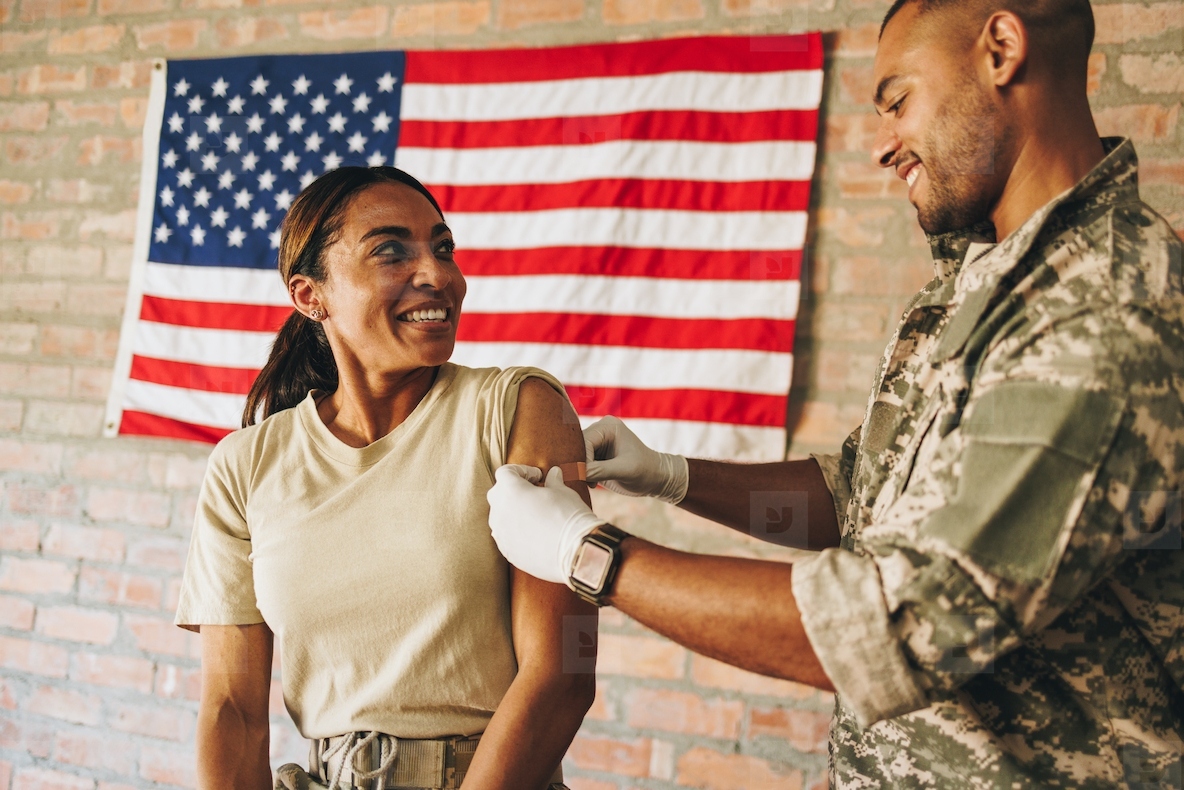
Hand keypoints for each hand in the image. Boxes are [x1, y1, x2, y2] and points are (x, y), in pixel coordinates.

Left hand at [487, 465, 605, 585]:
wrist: (575, 552)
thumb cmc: (569, 517)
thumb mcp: (563, 492)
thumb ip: (553, 481)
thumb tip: (554, 474)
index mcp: (511, 491)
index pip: (505, 472)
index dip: (521, 471)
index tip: (537, 477)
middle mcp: (500, 511)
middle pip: (498, 493)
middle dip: (513, 490)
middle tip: (534, 492)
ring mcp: (501, 534)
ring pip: (499, 516)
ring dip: (512, 511)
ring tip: (534, 513)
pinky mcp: (507, 551)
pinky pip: (505, 536)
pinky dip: (515, 531)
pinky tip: (533, 533)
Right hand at [583, 416, 688, 503]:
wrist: (657, 478)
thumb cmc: (645, 471)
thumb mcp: (623, 470)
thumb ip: (598, 470)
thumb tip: (574, 473)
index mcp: (608, 427)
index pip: (585, 440)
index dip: (581, 459)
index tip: (583, 477)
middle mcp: (600, 431)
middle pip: (577, 447)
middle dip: (578, 465)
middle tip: (582, 482)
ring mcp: (597, 443)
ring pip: (576, 456)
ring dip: (579, 471)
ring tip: (590, 484)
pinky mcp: (595, 456)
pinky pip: (580, 463)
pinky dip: (582, 474)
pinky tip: (591, 484)